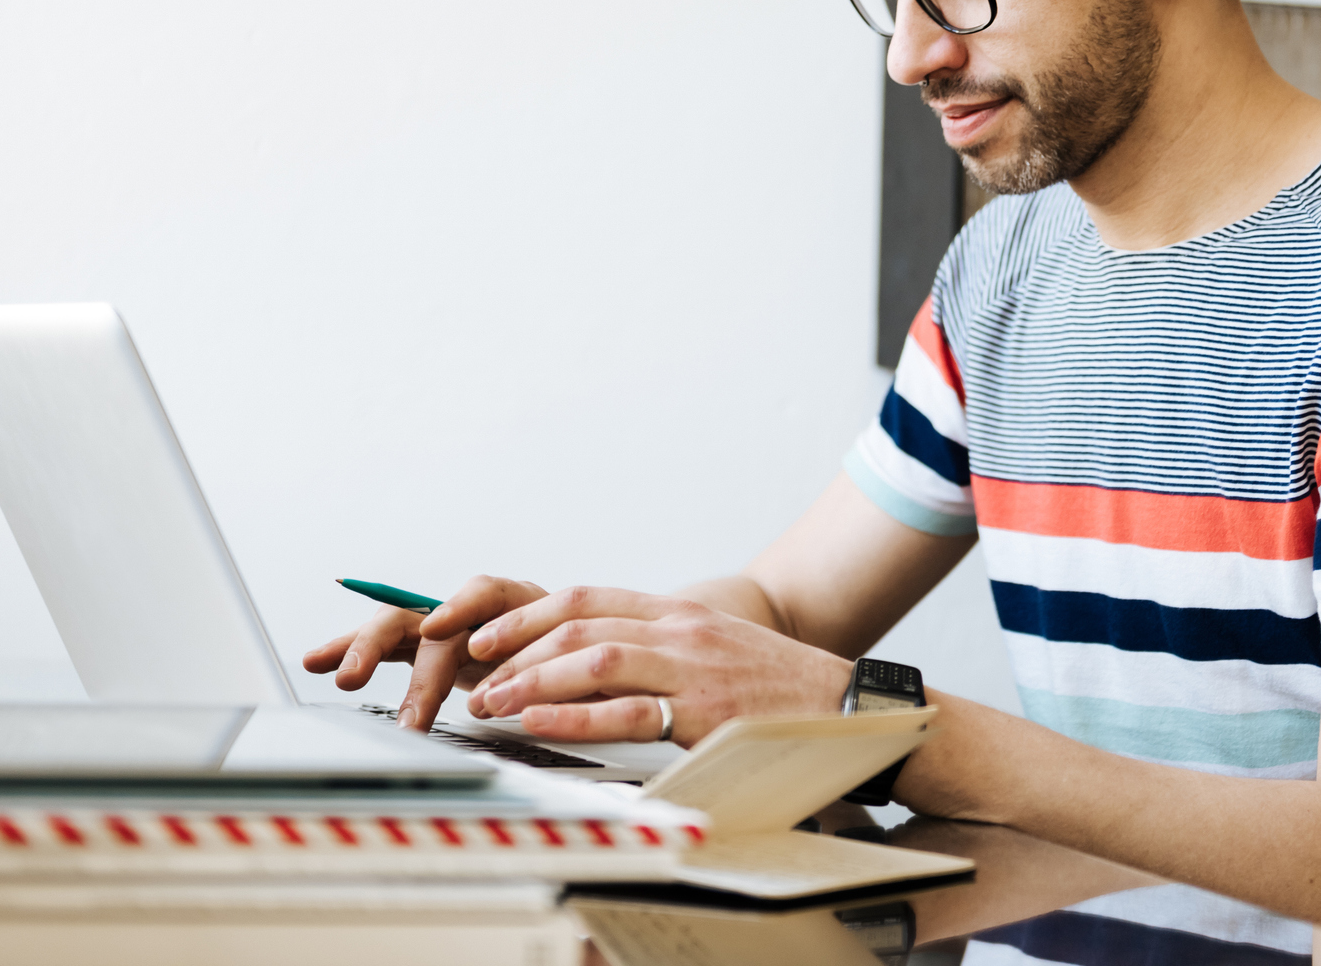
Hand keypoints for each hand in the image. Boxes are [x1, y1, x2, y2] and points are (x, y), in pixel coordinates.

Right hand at [300, 575, 548, 729]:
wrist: (570, 657)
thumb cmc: (570, 657)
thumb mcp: (568, 664)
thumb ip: (542, 673)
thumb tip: (513, 698)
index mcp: (514, 600)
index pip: (482, 594)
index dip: (456, 609)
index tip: (434, 630)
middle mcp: (470, 609)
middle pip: (420, 616)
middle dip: (383, 644)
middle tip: (356, 679)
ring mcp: (443, 627)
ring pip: (393, 629)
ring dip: (358, 649)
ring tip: (328, 670)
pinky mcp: (426, 647)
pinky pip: (387, 649)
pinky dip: (354, 654)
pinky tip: (318, 662)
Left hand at [458, 585, 852, 745]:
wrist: (846, 706)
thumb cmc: (777, 689)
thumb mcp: (713, 652)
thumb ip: (660, 650)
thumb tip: (598, 664)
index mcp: (677, 613)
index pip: (586, 599)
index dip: (527, 615)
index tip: (485, 636)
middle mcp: (679, 629)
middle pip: (578, 624)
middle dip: (516, 649)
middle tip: (474, 675)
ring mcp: (692, 667)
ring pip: (594, 659)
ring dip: (532, 681)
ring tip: (491, 703)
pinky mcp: (703, 711)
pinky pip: (627, 711)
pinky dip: (574, 715)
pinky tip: (538, 722)